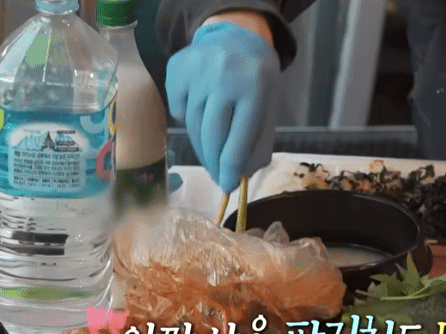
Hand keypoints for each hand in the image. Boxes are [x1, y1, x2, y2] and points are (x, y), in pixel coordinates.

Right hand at [165, 20, 280, 192]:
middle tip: (216, 175)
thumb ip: (257, 139)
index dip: (230, 168)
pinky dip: (187, 118)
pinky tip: (201, 109)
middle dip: (213, 162)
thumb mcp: (268, 105)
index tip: (226, 186)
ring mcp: (197, 71)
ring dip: (201, 144)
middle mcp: (224, 77)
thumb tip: (240, 175)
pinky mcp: (177, 68)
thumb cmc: (256, 78)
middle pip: (211, 135)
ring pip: (192, 124)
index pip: (238, 139)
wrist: (236, 36)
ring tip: (210, 148)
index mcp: (254, 89)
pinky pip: (178, 108)